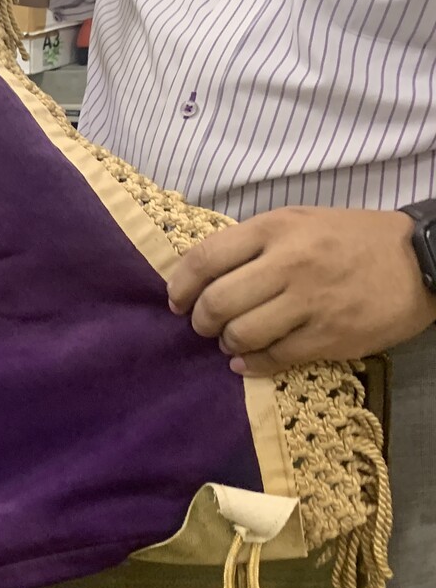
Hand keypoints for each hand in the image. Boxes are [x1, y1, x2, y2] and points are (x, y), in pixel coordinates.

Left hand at [165, 206, 435, 375]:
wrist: (423, 260)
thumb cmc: (352, 240)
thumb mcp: (300, 223)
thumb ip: (252, 245)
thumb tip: (199, 276)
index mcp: (276, 228)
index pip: (204, 259)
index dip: (180, 286)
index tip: (176, 300)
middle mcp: (289, 263)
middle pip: (216, 303)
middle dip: (200, 321)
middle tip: (206, 325)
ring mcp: (310, 302)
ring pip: (240, 334)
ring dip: (227, 344)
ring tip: (232, 341)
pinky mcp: (329, 336)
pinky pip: (273, 358)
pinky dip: (252, 364)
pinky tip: (250, 360)